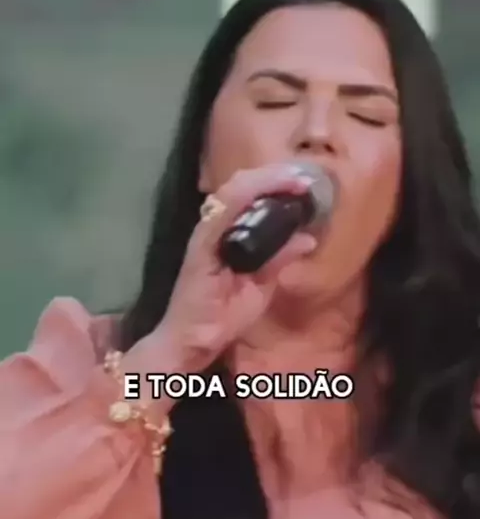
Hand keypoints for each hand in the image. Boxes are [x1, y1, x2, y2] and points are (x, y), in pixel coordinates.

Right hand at [139, 163, 317, 374]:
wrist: (194, 342)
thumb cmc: (221, 316)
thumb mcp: (262, 286)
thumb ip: (280, 260)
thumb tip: (308, 238)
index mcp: (229, 234)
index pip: (250, 196)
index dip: (277, 184)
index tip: (306, 183)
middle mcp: (215, 227)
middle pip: (242, 185)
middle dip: (275, 175)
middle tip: (304, 176)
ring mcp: (206, 234)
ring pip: (233, 191)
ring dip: (266, 181)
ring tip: (293, 179)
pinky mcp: (201, 246)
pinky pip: (222, 213)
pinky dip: (246, 197)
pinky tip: (267, 191)